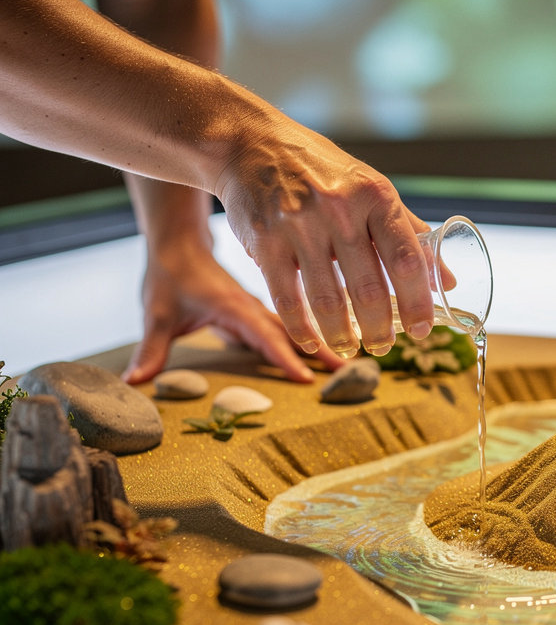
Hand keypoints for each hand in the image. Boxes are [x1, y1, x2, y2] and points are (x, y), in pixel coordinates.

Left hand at [121, 241, 342, 384]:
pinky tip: (334, 348)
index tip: (307, 377)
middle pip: (294, 330)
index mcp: (233, 306)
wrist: (179, 243)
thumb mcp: (156, 312)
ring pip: (298, 327)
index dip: (285, 356)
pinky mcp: (261, 312)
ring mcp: (261, 308)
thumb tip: (133, 381)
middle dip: (322, 351)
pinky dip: (314, 336)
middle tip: (351, 372)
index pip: (263, 334)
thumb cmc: (169, 276)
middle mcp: (253, 306)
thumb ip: (151, 348)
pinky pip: (293, 325)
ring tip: (352, 363)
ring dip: (324, 343)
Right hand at [215, 119, 435, 358]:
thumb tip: (446, 280)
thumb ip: (410, 234)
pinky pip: (287, 298)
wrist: (252, 144)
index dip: (418, 301)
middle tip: (384, 347)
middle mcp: (339, 208)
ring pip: (328, 300)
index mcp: (376, 196)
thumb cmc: (324, 172)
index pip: (406, 259)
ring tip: (351, 348)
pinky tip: (312, 342)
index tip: (423, 329)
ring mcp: (299, 225)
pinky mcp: (264, 241)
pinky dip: (302, 328)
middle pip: (368, 289)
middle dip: (380, 329)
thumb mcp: (373, 190)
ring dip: (343, 335)